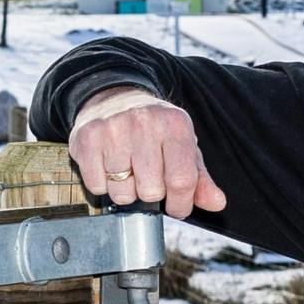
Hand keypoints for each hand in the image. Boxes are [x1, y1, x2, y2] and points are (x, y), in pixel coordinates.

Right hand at [69, 86, 228, 219]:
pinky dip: (102, 185)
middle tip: (147, 177)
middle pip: (151, 191)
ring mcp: (113, 129)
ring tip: (127, 171)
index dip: (180, 203)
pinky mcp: (86, 138)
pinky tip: (107, 167)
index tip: (176, 206)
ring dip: (125, 191)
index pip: (182, 181)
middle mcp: (144, 122)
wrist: (114, 98)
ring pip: (122, 192)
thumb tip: (217, 203)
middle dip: (150, 194)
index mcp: (175, 124)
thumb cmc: (155, 131)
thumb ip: (200, 179)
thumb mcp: (183, 148)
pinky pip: (97, 186)